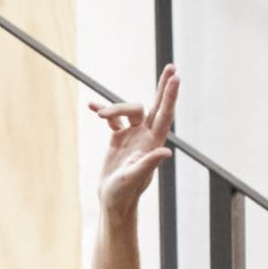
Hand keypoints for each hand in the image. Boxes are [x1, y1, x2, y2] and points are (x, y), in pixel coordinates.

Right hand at [92, 69, 182, 221]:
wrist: (113, 201)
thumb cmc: (124, 194)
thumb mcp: (134, 178)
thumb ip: (149, 164)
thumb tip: (166, 153)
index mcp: (153, 143)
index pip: (165, 114)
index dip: (170, 95)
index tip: (175, 77)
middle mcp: (146, 136)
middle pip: (157, 105)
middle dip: (164, 87)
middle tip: (172, 67)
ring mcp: (133, 136)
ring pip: (128, 110)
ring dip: (114, 107)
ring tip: (98, 114)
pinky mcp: (119, 139)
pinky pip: (113, 119)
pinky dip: (103, 111)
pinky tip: (92, 106)